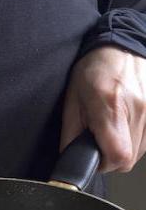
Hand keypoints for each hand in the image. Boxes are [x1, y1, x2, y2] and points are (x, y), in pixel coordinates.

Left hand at [61, 46, 145, 172]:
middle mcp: (137, 110)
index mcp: (111, 108)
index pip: (117, 156)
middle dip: (111, 158)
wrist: (120, 45)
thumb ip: (70, 135)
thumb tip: (70, 158)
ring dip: (123, 149)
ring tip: (111, 131)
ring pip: (140, 151)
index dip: (104, 165)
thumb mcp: (72, 103)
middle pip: (129, 158)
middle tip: (99, 144)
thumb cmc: (93, 71)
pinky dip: (134, 139)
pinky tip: (123, 125)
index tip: (93, 159)